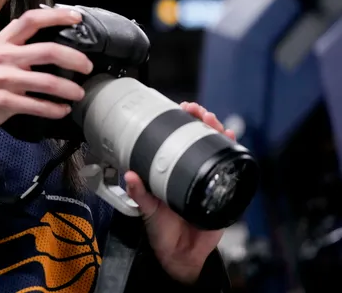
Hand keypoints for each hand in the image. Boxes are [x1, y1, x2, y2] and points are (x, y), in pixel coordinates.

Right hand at [0, 7, 93, 142]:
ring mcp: (3, 79)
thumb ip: (15, 43)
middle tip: (87, 66)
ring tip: (79, 93)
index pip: (31, 20)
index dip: (56, 16)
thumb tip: (44, 34)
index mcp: (2, 42)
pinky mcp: (4, 101)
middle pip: (48, 51)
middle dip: (74, 58)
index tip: (76, 17)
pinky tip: (62, 110)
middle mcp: (3, 57)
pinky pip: (37, 105)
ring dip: (69, 89)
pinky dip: (54, 109)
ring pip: (47, 82)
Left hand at [124, 102, 235, 283]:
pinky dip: (231, 153)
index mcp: (170, 170)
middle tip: (198, 111)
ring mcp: (206, 179)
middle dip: (201, 120)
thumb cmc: (162, 230)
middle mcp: (189, 170)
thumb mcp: (147, 210)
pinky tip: (231, 139)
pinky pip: (229, 169)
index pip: (177, 139)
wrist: (180, 255)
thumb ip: (140, 194)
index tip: (181, 109)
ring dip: (217, 131)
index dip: (181, 122)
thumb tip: (131, 176)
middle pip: (199, 138)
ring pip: (215, 149)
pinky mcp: (221, 192)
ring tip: (214, 121)